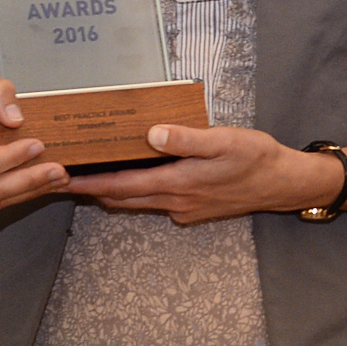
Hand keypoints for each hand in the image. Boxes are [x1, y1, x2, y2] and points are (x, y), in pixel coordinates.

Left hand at [67, 124, 330, 226]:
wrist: (283, 184)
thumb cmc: (256, 159)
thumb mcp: (224, 141)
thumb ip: (186, 139)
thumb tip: (151, 135)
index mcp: (177, 183)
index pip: (120, 186)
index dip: (88, 183)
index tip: (62, 179)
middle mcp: (175, 201)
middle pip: (122, 199)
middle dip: (93, 189)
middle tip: (66, 177)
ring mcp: (185, 208)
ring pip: (138, 203)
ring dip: (114, 192)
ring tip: (92, 176)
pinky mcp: (194, 210)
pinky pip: (157, 203)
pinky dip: (139, 193)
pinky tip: (139, 177)